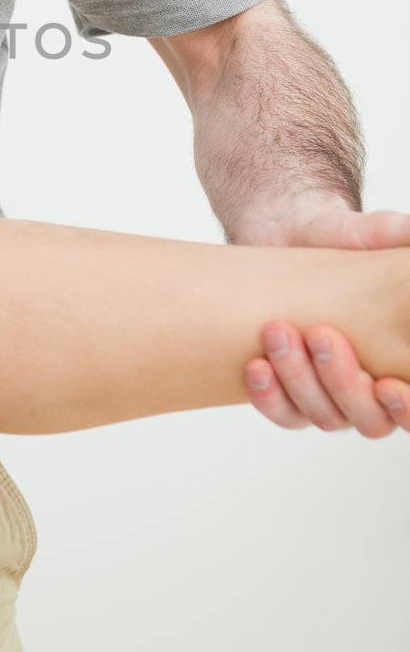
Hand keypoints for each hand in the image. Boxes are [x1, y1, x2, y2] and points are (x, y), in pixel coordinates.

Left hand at [242, 205, 409, 436]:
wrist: (284, 231)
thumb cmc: (340, 238)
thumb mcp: (375, 232)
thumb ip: (400, 234)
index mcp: (401, 359)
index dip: (407, 409)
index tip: (387, 384)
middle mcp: (371, 386)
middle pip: (370, 419)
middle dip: (345, 383)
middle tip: (321, 336)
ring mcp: (329, 392)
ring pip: (323, 416)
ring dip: (300, 382)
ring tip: (278, 333)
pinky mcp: (289, 389)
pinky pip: (283, 412)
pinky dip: (269, 396)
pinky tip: (257, 367)